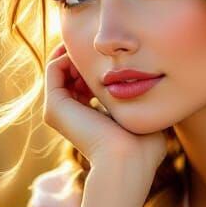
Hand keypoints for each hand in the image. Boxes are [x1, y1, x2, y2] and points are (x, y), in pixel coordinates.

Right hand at [43, 43, 168, 182]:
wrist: (127, 161)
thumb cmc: (143, 148)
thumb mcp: (143, 117)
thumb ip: (141, 101)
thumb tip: (151, 86)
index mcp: (89, 120)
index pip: (87, 85)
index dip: (99, 66)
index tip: (119, 55)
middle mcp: (70, 116)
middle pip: (72, 74)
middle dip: (87, 56)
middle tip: (105, 45)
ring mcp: (60, 112)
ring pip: (61, 68)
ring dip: (78, 52)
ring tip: (99, 46)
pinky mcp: (54, 107)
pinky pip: (55, 68)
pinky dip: (69, 53)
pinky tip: (91, 50)